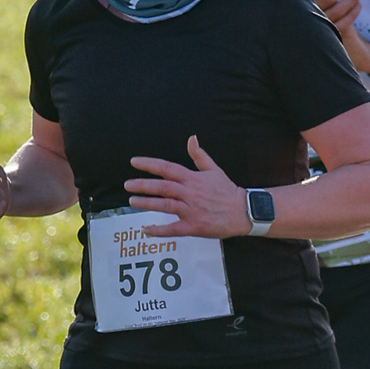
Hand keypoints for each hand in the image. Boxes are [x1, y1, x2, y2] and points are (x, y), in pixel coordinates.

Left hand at [126, 136, 249, 237]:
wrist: (243, 211)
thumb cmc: (228, 191)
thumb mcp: (214, 169)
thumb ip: (199, 155)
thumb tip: (191, 138)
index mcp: (193, 179)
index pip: (167, 168)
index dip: (149, 164)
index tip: (134, 162)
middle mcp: (190, 193)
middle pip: (162, 187)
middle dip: (143, 185)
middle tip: (127, 185)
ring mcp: (192, 210)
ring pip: (165, 205)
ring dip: (147, 203)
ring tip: (132, 201)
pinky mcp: (194, 226)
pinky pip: (173, 229)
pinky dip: (159, 230)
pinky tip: (147, 229)